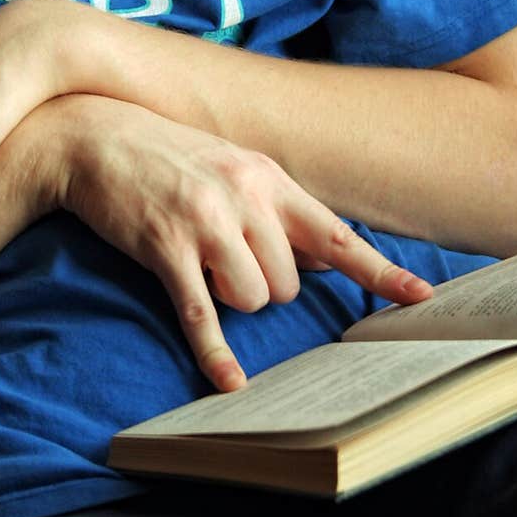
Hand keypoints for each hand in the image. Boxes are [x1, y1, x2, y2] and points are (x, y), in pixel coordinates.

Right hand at [52, 95, 432, 392]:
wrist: (95, 135)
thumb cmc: (167, 154)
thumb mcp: (233, 165)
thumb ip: (278, 208)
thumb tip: (324, 256)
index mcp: (267, 176)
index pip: (336, 233)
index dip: (379, 270)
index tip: (420, 298)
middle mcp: (244, 197)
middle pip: (290, 281)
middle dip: (267, 288)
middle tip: (229, 263)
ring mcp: (205, 222)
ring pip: (254, 298)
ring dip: (235, 301)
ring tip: (203, 270)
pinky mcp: (166, 248)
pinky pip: (203, 314)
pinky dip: (216, 353)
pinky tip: (227, 381)